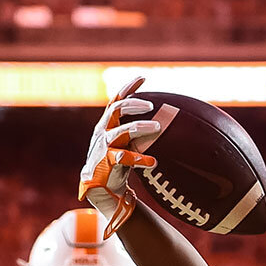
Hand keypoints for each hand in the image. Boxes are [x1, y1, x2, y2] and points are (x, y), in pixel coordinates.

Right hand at [79, 76, 162, 236]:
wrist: (100, 188)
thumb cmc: (116, 164)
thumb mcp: (126, 144)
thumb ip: (138, 133)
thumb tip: (165, 124)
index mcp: (107, 125)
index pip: (116, 100)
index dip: (128, 88)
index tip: (143, 78)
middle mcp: (103, 131)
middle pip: (116, 109)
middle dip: (134, 105)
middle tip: (151, 106)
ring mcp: (103, 146)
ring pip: (121, 131)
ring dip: (140, 128)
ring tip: (158, 127)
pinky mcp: (106, 162)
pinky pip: (124, 157)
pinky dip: (140, 159)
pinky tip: (154, 162)